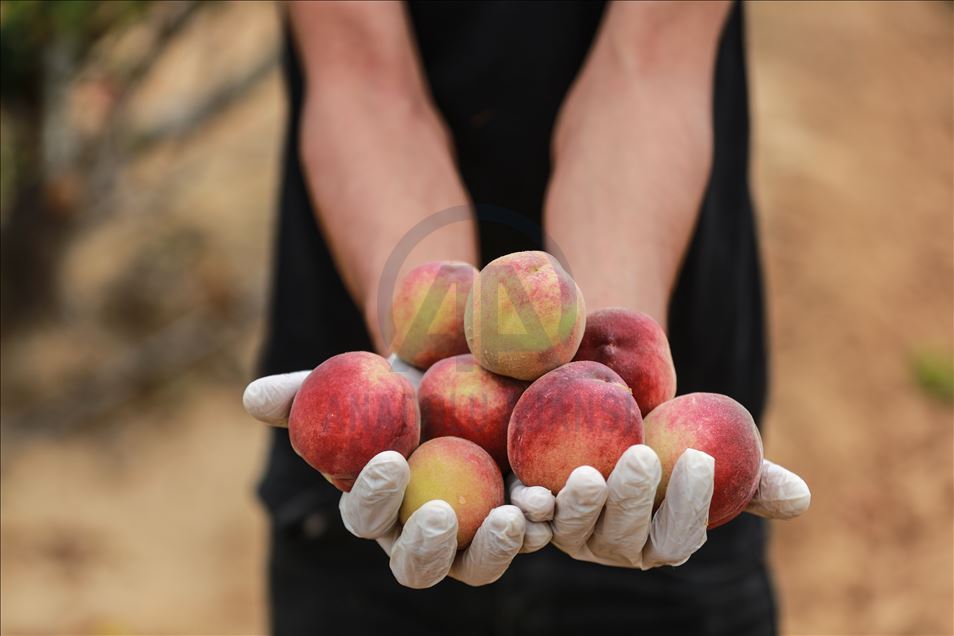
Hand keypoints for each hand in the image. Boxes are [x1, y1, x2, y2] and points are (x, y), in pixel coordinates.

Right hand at [243, 356, 540, 587]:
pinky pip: (531, 534)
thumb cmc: (403, 386)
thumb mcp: (359, 380)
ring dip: (497, 546)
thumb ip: (307, 391)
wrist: (467, 378)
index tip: (391, 460)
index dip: (373, 497)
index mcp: (380, 509)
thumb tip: (251, 397)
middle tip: (444, 511)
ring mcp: (474, 535)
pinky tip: (556, 496)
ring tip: (518, 511)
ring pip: (480, 563)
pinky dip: (546, 521)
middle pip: (420, 565)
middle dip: (429, 547)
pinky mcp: (519, 521)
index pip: (366, 518)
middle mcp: (425, 535)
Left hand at [509, 444, 809, 568]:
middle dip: (633, 503)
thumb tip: (799, 498)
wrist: (603, 408)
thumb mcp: (705, 444)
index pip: (678, 535)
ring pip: (574, 535)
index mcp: (660, 536)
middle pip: (623, 539)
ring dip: (580, 510)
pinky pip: (528, 520)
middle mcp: (615, 545)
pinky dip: (529, 510)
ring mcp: (570, 534)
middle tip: (641, 457)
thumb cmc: (663, 434)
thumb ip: (751, 474)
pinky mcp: (532, 513)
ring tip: (588, 474)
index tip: (699, 457)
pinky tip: (534, 492)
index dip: (691, 504)